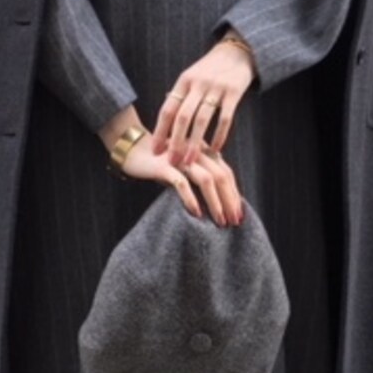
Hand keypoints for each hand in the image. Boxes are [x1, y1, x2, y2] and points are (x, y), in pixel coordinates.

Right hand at [119, 131, 244, 226]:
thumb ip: (202, 178)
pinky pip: (182, 183)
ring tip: (220, 220)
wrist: (133, 151)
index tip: (239, 214)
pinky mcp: (165, 165)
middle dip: (230, 201)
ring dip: (215, 202)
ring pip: (207, 180)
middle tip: (234, 222)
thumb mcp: (186, 170)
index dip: (235, 194)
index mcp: (204, 152)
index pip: (227, 173)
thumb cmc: (162, 164)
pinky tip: (197, 213)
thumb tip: (222, 203)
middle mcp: (196, 152)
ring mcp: (181, 158)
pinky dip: (191, 199)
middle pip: (221, 176)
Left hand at [151, 39, 255, 167]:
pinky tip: (215, 149)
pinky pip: (225, 118)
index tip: (155, 150)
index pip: (168, 109)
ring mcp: (216, 88)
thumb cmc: (211, 69)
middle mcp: (198, 84)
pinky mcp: (234, 92)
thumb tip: (165, 120)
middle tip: (172, 162)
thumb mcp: (191, 76)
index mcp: (184, 81)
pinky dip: (219, 135)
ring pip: (202, 120)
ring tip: (190, 161)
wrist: (237, 51)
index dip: (160, 131)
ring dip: (194, 143)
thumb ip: (180, 96)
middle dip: (175, 142)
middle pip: (182, 117)